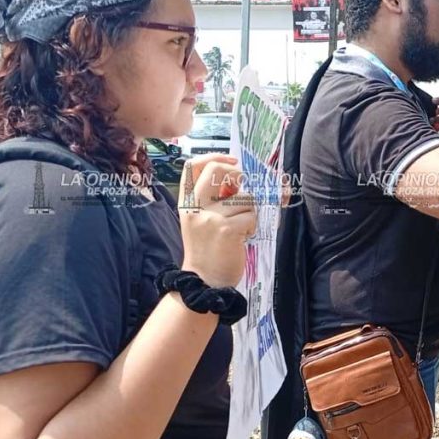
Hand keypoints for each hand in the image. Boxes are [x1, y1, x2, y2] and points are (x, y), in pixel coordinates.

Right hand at [178, 154, 256, 286]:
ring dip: (248, 211)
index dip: (215, 157)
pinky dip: (251, 225)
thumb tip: (235, 177)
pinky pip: (250, 215)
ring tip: (239, 227)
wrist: (204, 282)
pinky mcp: (226, 229)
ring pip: (243, 197)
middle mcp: (195, 207)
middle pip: (217, 170)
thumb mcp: (198, 220)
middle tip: (241, 190)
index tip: (232, 162)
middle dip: (236, 174)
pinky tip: (242, 237)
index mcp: (186, 203)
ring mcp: (210, 217)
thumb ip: (211, 199)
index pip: (192, 166)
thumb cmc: (206, 250)